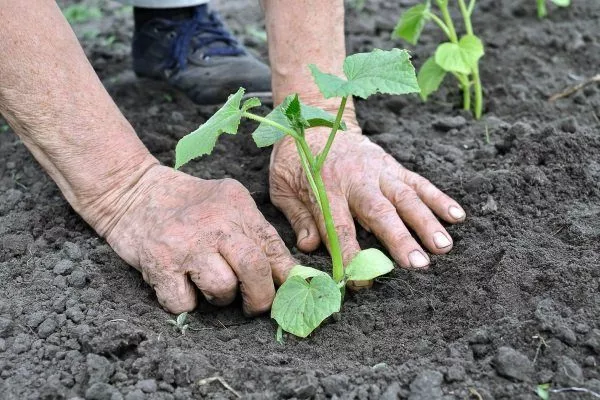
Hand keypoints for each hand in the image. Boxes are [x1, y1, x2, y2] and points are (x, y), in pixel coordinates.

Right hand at [103, 166, 294, 314]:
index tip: (288, 292)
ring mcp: (186, 244)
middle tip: (254, 304)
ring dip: (220, 298)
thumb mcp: (228, 204)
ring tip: (209, 284)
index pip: (273, 246)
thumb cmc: (188, 205)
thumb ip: (256, 233)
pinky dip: (186, 303)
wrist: (133, 193)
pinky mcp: (159, 264)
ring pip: (222, 289)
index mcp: (236, 206)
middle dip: (260, 297)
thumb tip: (290, 274)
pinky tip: (182, 285)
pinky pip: (184, 304)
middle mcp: (214, 224)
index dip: (286, 276)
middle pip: (254, 269)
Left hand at [269, 126, 465, 269]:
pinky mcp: (393, 165)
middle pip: (380, 212)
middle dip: (400, 239)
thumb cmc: (296, 160)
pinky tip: (457, 216)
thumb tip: (309, 247)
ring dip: (426, 222)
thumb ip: (298, 217)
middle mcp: (356, 179)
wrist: (314, 120)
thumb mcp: (283, 187)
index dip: (350, 255)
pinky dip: (439, 198)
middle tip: (418, 265)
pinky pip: (419, 182)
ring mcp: (378, 171)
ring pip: (406, 197)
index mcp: (325, 188)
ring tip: (444, 247)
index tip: (360, 281)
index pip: (339, 227)